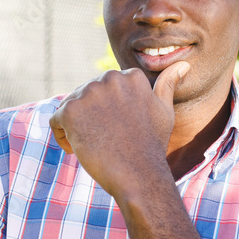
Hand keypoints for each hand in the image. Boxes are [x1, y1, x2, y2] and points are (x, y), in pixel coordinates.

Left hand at [49, 63, 190, 200]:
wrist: (139, 174)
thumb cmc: (152, 146)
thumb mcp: (164, 111)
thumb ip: (167, 85)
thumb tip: (183, 64)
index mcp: (130, 76)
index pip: (105, 90)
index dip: (107, 112)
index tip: (117, 131)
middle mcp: (109, 78)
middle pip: (85, 96)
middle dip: (89, 118)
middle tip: (105, 141)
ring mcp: (88, 93)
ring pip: (70, 107)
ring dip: (75, 127)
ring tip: (92, 146)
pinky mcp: (70, 110)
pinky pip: (56, 120)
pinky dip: (62, 136)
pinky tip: (78, 150)